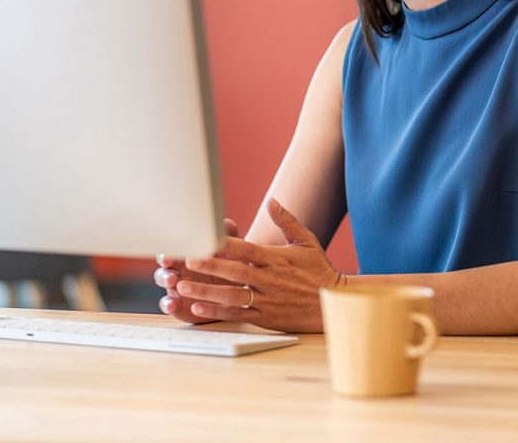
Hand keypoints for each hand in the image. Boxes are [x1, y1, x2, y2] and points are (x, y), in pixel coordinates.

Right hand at [154, 217, 240, 323]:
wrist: (235, 295)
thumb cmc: (229, 268)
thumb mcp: (232, 252)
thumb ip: (229, 238)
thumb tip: (228, 223)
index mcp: (191, 252)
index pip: (177, 245)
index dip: (173, 245)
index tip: (174, 245)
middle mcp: (180, 267)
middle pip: (166, 260)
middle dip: (165, 261)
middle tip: (167, 261)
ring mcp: (177, 286)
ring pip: (164, 279)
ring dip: (165, 279)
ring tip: (172, 280)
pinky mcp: (178, 304)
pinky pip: (168, 304)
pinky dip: (168, 304)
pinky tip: (173, 305)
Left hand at [179, 198, 345, 332]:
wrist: (334, 302)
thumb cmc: (319, 269)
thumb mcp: (306, 240)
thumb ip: (286, 220)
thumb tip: (271, 200)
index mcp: (276, 258)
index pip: (246, 249)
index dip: (225, 244)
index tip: (205, 239)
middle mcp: (270, 279)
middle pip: (235, 272)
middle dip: (210, 266)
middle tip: (187, 261)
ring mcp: (267, 299)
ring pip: (232, 295)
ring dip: (206, 292)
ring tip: (183, 287)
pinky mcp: (267, 317)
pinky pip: (238, 314)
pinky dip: (217, 312)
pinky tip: (197, 309)